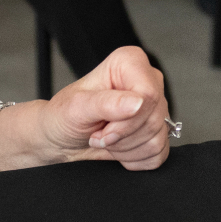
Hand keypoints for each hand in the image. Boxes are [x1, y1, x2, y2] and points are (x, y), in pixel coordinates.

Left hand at [0, 46, 171, 170]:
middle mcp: (147, 82)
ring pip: (157, 138)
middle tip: (100, 134)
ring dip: (126, 148)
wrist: (61, 139)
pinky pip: (159, 153)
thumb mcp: (77, 107)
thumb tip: (137, 102)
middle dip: (122, 136)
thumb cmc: (64, 116)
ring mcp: (156, 107)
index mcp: (130, 63)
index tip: (103, 126)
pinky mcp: (158, 131)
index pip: (149, 94)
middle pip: (154, 119)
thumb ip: (106, 103)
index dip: (127, 119)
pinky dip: (134, 158)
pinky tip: (118, 148)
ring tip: (106, 138)